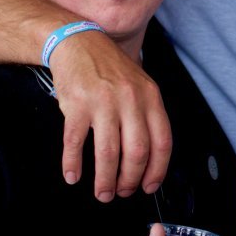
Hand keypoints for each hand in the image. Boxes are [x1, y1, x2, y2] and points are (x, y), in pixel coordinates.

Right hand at [49, 33, 171, 201]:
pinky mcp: (76, 105)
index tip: (149, 187)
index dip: (157, 171)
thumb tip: (151, 158)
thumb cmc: (110, 68)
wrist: (78, 42)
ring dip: (105, 180)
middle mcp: (129, 100)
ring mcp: (102, 103)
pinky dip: (73, 164)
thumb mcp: (140, 85)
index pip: (162, 142)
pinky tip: (73, 175)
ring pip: (108, 154)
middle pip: (137, 153)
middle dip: (130, 181)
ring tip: (102, 193)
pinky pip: (75, 143)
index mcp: (150, 97)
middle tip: (122, 192)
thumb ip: (147, 115)